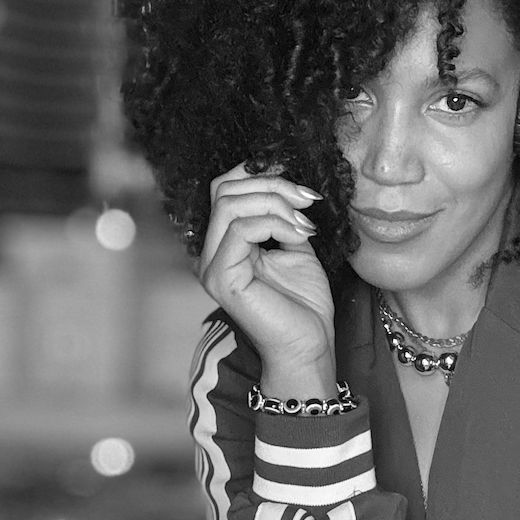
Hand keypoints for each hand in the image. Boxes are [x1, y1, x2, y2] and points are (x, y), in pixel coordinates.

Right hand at [199, 163, 335, 382]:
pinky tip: (299, 236)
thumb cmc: (303, 304)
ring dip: (276, 203)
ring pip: (230, 205)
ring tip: (305, 222)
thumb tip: (285, 186)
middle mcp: (210, 254)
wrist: (309, 345)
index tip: (297, 185)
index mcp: (223, 244)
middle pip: (225, 190)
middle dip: (272, 185)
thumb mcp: (295, 246)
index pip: (223, 190)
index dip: (257, 174)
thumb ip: (282, 217)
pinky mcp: (222, 278)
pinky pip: (240, 229)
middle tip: (307, 200)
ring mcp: (212, 267)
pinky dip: (275, 223)